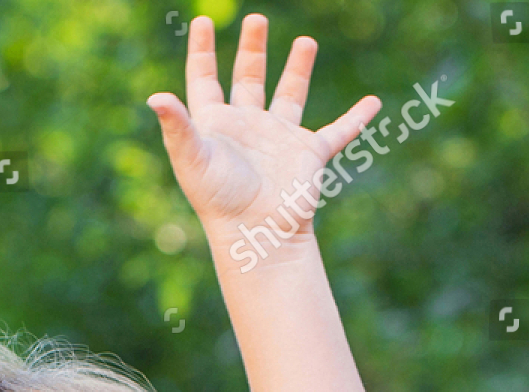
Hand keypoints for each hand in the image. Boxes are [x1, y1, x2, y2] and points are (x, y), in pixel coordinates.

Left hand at [148, 14, 379, 242]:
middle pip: (248, 78)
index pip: (205, 79)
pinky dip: (356, 118)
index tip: (203, 22)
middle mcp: (247, 127)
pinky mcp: (308, 154)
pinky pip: (338, 131)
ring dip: (297, 69)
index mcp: (216, 125)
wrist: (257, 232)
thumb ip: (177, 126)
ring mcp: (279, 139)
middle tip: (257, 20)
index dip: (202, 51)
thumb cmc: (220, 199)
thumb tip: (155, 97)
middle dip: (252, 49)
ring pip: (290, 95)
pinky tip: (372, 103)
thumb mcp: (193, 158)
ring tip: (306, 41)